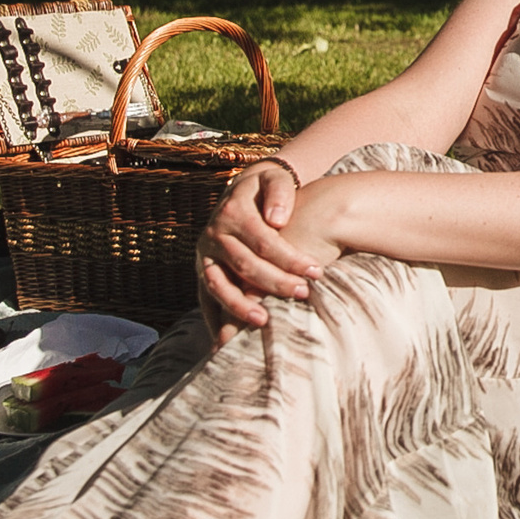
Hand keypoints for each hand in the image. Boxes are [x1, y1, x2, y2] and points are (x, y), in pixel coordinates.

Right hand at [196, 161, 327, 341]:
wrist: (244, 189)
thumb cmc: (268, 188)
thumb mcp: (276, 179)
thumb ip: (280, 192)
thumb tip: (278, 220)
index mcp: (233, 211)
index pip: (264, 241)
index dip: (290, 258)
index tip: (317, 271)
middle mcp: (214, 233)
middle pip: (245, 265)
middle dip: (275, 282)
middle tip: (303, 293)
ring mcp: (205, 254)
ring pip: (218, 284)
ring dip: (239, 306)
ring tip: (263, 322)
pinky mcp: (203, 269)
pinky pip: (205, 296)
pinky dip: (214, 318)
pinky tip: (225, 340)